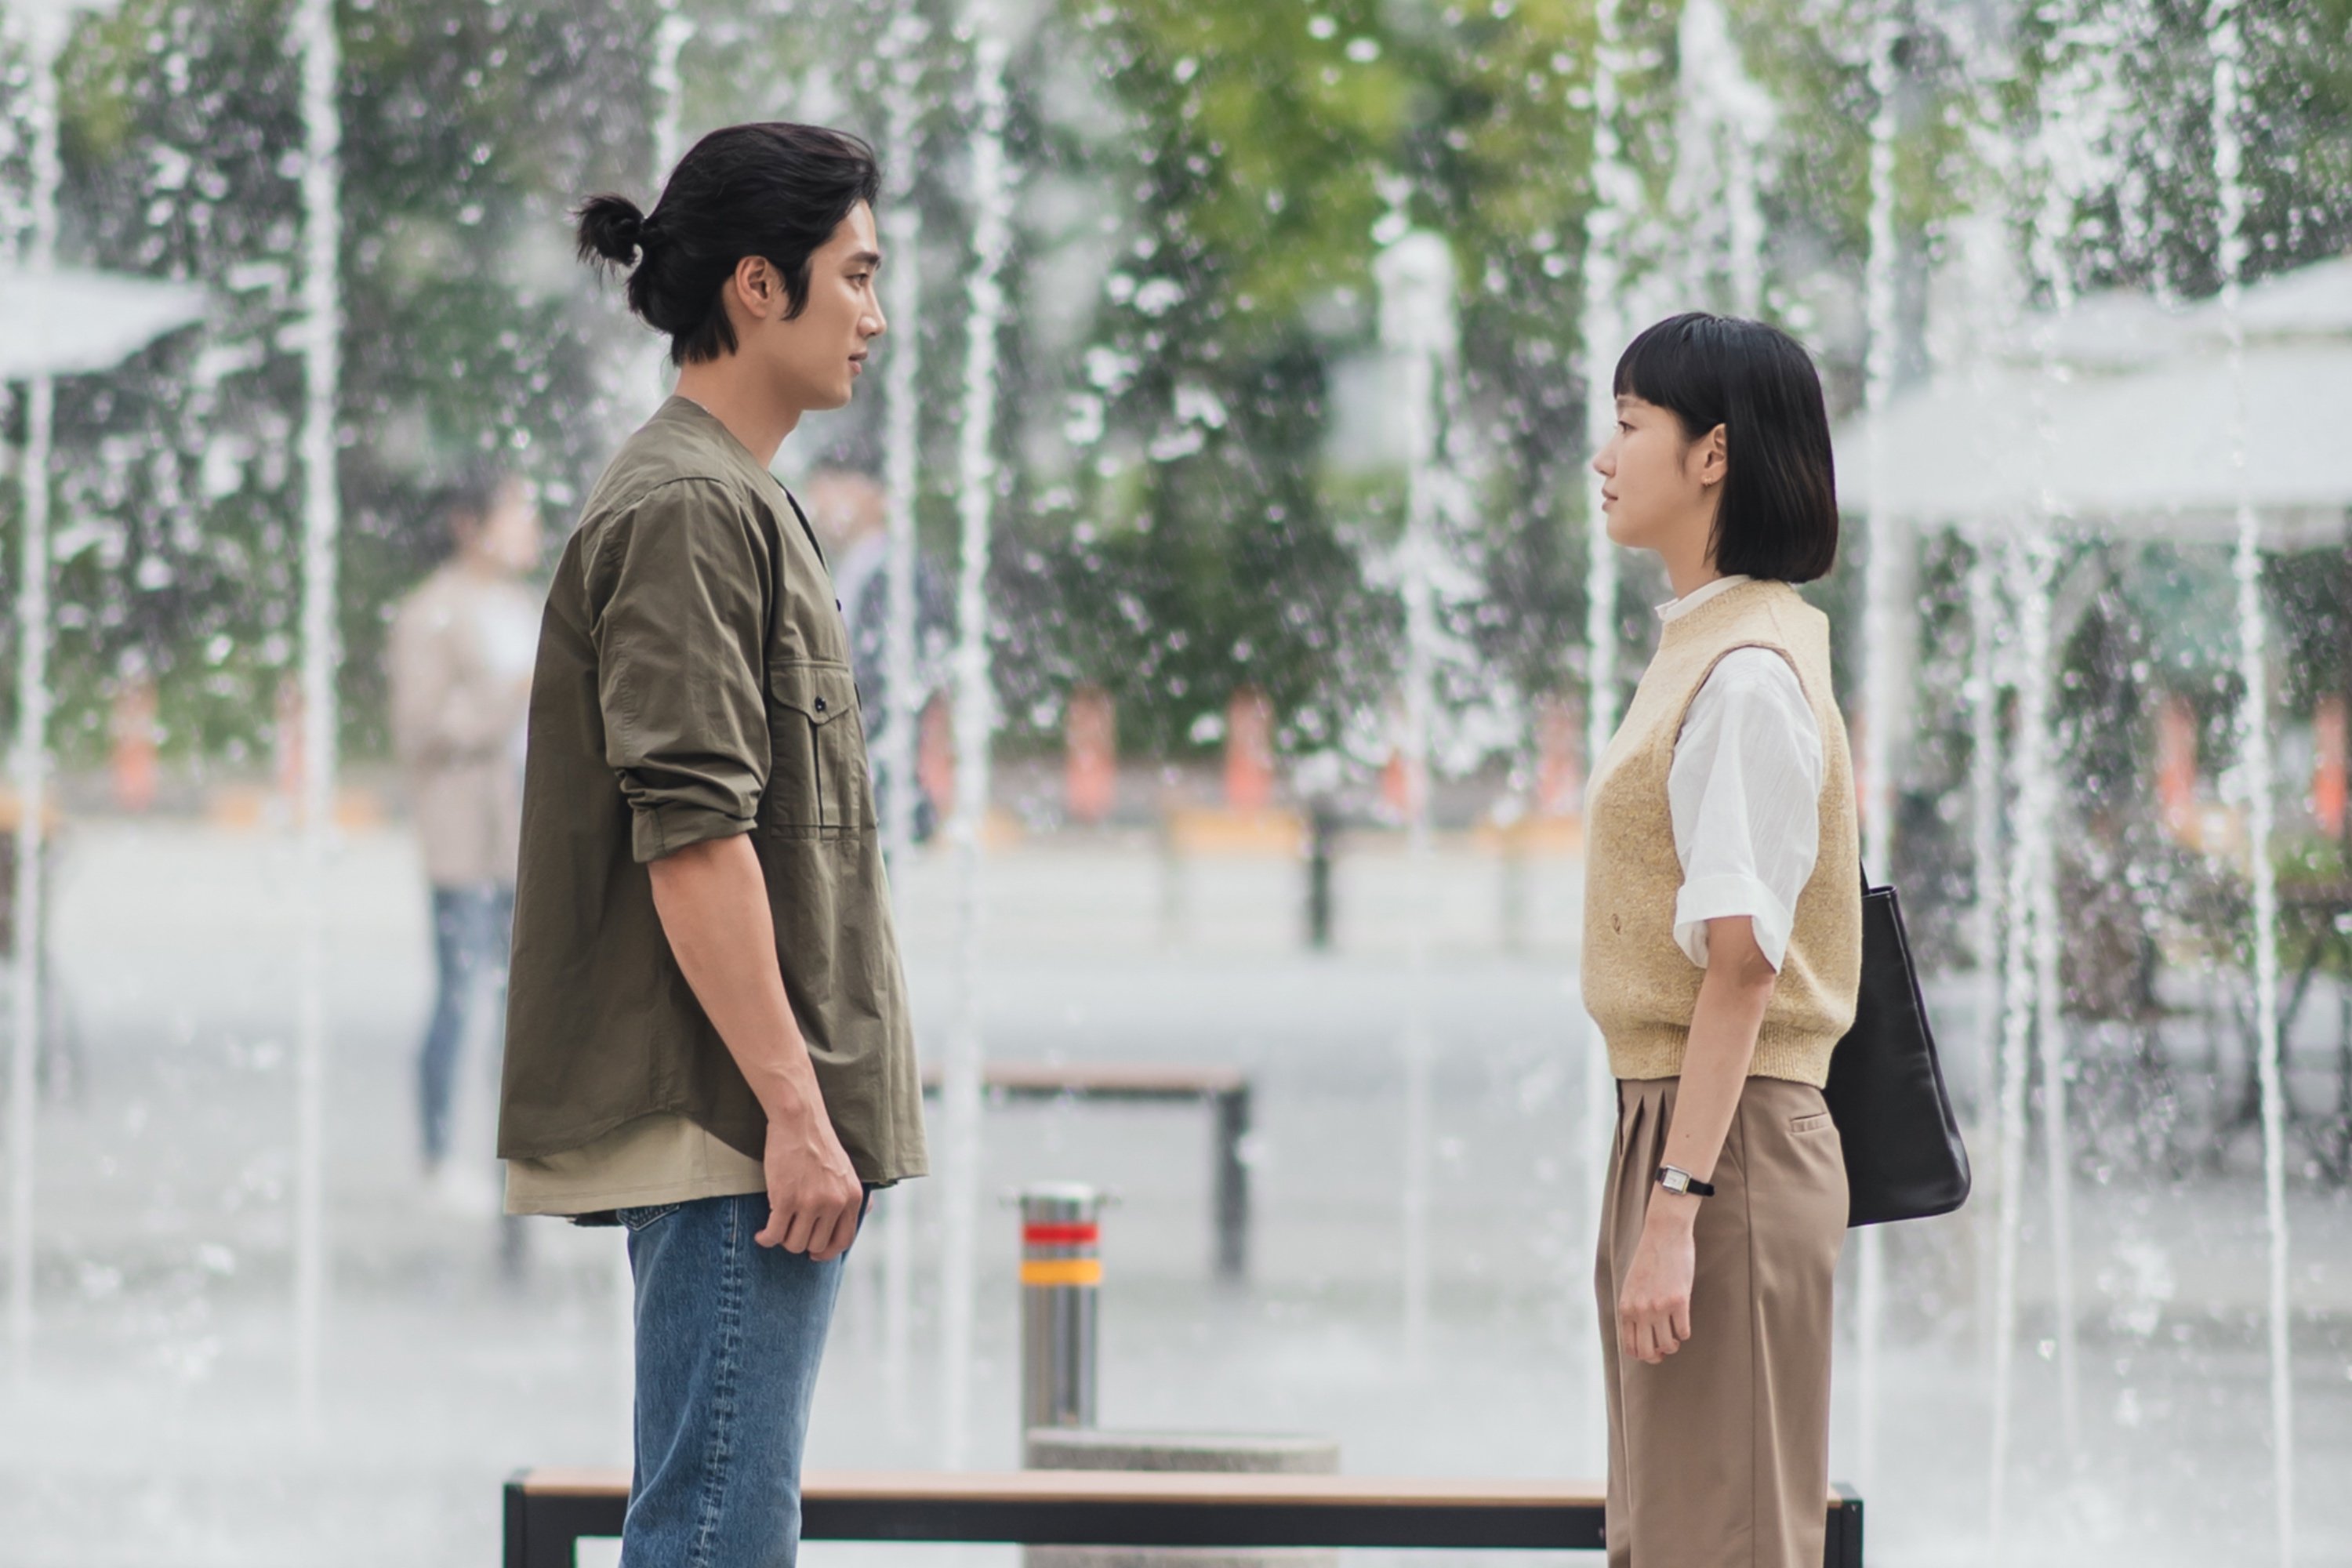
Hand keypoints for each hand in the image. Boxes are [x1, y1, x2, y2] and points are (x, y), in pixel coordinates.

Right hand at [756, 1108, 863, 1261]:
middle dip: (801, 1243)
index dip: (827, 1253)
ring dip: (782, 1241)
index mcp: (851, 1197)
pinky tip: (761, 1235)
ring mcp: (810, 1202)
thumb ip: (851, 1195)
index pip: (843, 1240)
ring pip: (795, 1243)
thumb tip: (867, 1213)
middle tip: (789, 1233)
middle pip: (816, 1245)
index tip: (814, 1255)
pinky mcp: (785, 1199)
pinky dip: (765, 1239)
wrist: (799, 1120)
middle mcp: (834, 1203)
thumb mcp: (845, 1170)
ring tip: (775, 1230)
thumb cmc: (818, 1143)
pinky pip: (774, 1234)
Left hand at [1617, 1195, 1696, 1363]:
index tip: (1651, 1350)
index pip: (1630, 1346)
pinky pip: (1684, 1331)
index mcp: (1626, 1307)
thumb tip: (1641, 1333)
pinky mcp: (1680, 1301)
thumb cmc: (1649, 1260)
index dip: (1642, 1355)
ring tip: (1675, 1336)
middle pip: (1647, 1352)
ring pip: (1668, 1345)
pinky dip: (1684, 1332)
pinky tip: (1683, 1322)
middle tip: (1665, 1348)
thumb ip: (1633, 1308)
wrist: (1663, 1235)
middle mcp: (1640, 1310)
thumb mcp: (1631, 1286)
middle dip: (1657, 1356)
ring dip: (1673, 1344)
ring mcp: (1660, 1307)